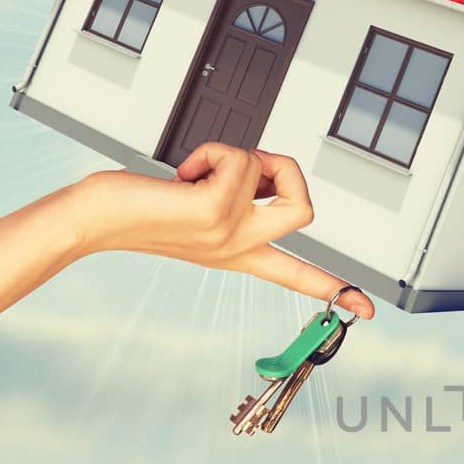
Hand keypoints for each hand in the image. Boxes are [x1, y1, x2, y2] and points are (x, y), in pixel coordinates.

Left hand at [66, 141, 375, 315]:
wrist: (95, 219)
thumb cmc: (138, 207)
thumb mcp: (199, 206)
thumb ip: (240, 193)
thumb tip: (266, 168)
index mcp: (239, 252)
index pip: (298, 276)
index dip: (337, 289)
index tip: (367, 311)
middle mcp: (240, 247)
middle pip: (307, 211)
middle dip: (288, 169)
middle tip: (247, 165)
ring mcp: (230, 232)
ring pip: (271, 170)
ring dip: (233, 152)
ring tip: (196, 170)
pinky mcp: (214, 211)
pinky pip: (240, 159)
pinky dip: (213, 152)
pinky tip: (183, 173)